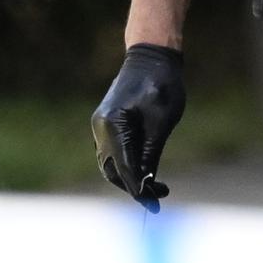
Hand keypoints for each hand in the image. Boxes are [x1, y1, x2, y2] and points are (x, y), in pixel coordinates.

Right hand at [92, 44, 188, 207]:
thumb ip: (151, 154)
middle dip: (133, 186)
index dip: (139, 190)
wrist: (151, 56)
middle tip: (159, 195)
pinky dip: (126, 163)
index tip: (154, 206)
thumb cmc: (161, 85)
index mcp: (112, 126)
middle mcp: (100, 128)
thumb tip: (146, 183)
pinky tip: (145, 168)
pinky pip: (112, 152)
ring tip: (155, 185)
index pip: (124, 168)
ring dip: (129, 176)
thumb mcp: (161, 123)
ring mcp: (100, 126)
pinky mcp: (106, 124)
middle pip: (112, 170)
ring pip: (111, 163)